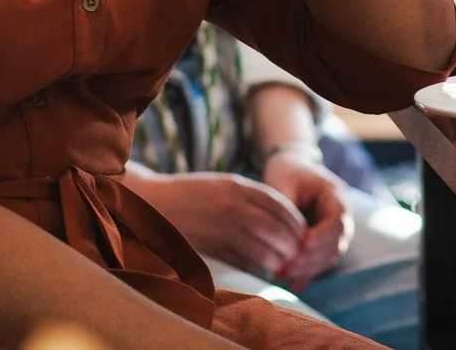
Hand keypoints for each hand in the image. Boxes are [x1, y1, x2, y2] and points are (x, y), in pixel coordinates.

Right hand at [126, 169, 306, 278]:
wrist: (152, 204)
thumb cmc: (191, 195)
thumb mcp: (222, 186)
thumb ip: (249, 199)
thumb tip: (282, 222)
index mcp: (236, 186)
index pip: (280, 205)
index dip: (296, 222)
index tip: (303, 233)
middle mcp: (232, 206)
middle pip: (276, 229)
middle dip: (292, 245)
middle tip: (299, 255)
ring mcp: (221, 228)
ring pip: (263, 249)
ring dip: (278, 261)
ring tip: (283, 266)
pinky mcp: (212, 248)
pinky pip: (243, 262)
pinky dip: (257, 268)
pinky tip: (262, 270)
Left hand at [261, 151, 352, 288]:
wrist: (291, 168)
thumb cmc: (288, 173)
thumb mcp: (284, 183)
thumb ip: (286, 208)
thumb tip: (283, 236)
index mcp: (336, 197)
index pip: (337, 222)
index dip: (321, 236)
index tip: (300, 245)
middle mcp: (340, 217)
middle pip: (336, 244)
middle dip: (312, 258)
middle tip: (287, 267)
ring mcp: (333, 232)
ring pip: (328, 257)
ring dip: (308, 269)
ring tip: (283, 274)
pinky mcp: (322, 243)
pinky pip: (318, 262)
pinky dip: (307, 274)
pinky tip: (293, 286)